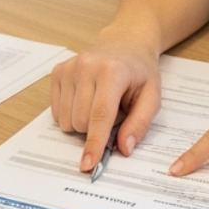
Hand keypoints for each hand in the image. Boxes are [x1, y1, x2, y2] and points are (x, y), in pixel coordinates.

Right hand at [50, 41, 161, 172]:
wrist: (125, 44)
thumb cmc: (139, 72)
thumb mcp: (152, 97)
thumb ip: (139, 124)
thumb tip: (124, 149)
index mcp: (113, 71)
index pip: (100, 115)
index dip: (94, 143)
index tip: (88, 164)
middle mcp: (87, 66)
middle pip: (81, 122)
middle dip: (97, 129)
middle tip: (114, 112)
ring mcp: (69, 67)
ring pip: (66, 120)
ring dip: (83, 123)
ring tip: (100, 104)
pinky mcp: (58, 71)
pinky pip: (56, 112)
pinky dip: (71, 114)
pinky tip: (86, 99)